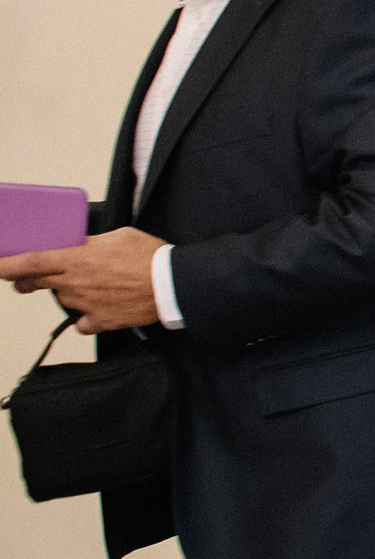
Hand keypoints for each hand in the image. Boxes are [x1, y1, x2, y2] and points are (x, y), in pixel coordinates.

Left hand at [0, 229, 166, 332]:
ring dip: (71, 293)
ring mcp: (85, 304)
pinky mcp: (100, 321)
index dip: (5, 265)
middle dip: (26, 281)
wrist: (173, 285)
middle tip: (29, 280)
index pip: (29, 262)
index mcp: (76, 259)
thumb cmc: (149, 257)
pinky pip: (81, 322)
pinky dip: (86, 317)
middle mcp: (75, 283)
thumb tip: (80, 243)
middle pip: (34, 283)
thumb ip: (92, 242)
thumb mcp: (119, 236)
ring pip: (63, 299)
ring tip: (96, 287)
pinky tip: (100, 308)